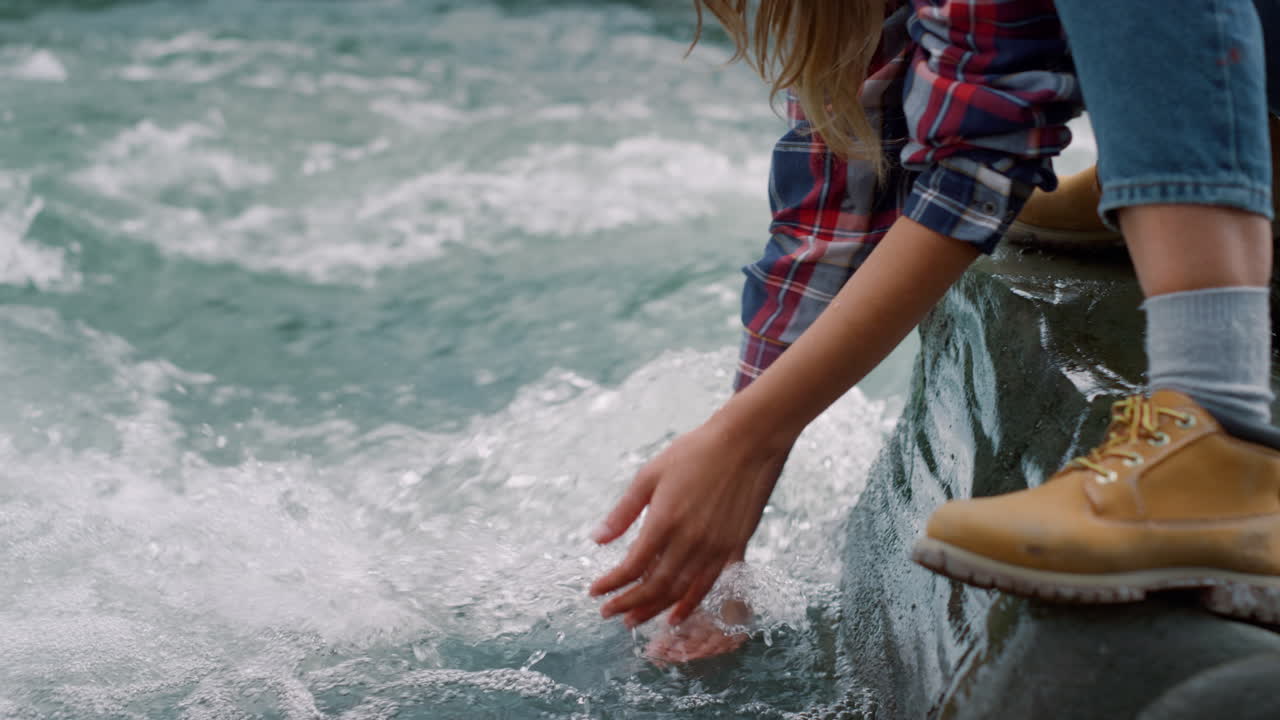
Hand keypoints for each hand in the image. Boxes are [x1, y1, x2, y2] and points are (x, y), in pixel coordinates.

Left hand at [588, 415, 790, 627]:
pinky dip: (688, 605)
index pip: (632, 566)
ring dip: (653, 610)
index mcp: (664, 520)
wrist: (745, 444)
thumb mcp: (649, 475)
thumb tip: (597, 539)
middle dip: (627, 603)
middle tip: (608, 613)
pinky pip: (706, 586)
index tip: (594, 591)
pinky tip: (674, 617)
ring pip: (679, 591)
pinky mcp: (731, 547)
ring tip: (633, 621)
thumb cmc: (694, 453)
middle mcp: (689, 540)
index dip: (611, 584)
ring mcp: (712, 547)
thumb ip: (623, 512)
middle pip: (653, 586)